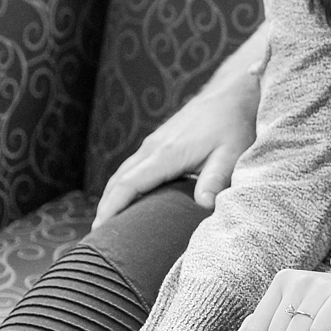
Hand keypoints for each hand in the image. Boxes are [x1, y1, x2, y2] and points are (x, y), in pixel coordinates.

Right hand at [92, 30, 265, 227]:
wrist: (231, 92)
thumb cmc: (233, 124)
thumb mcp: (230, 153)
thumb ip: (216, 179)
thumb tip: (205, 205)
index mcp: (166, 153)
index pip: (128, 184)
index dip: (112, 208)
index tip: (99, 229)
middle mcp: (154, 147)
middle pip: (118, 181)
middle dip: (105, 208)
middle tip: (97, 238)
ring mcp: (155, 143)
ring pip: (124, 173)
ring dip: (112, 196)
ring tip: (106, 225)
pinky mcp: (160, 141)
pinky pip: (134, 166)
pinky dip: (123, 185)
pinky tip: (127, 200)